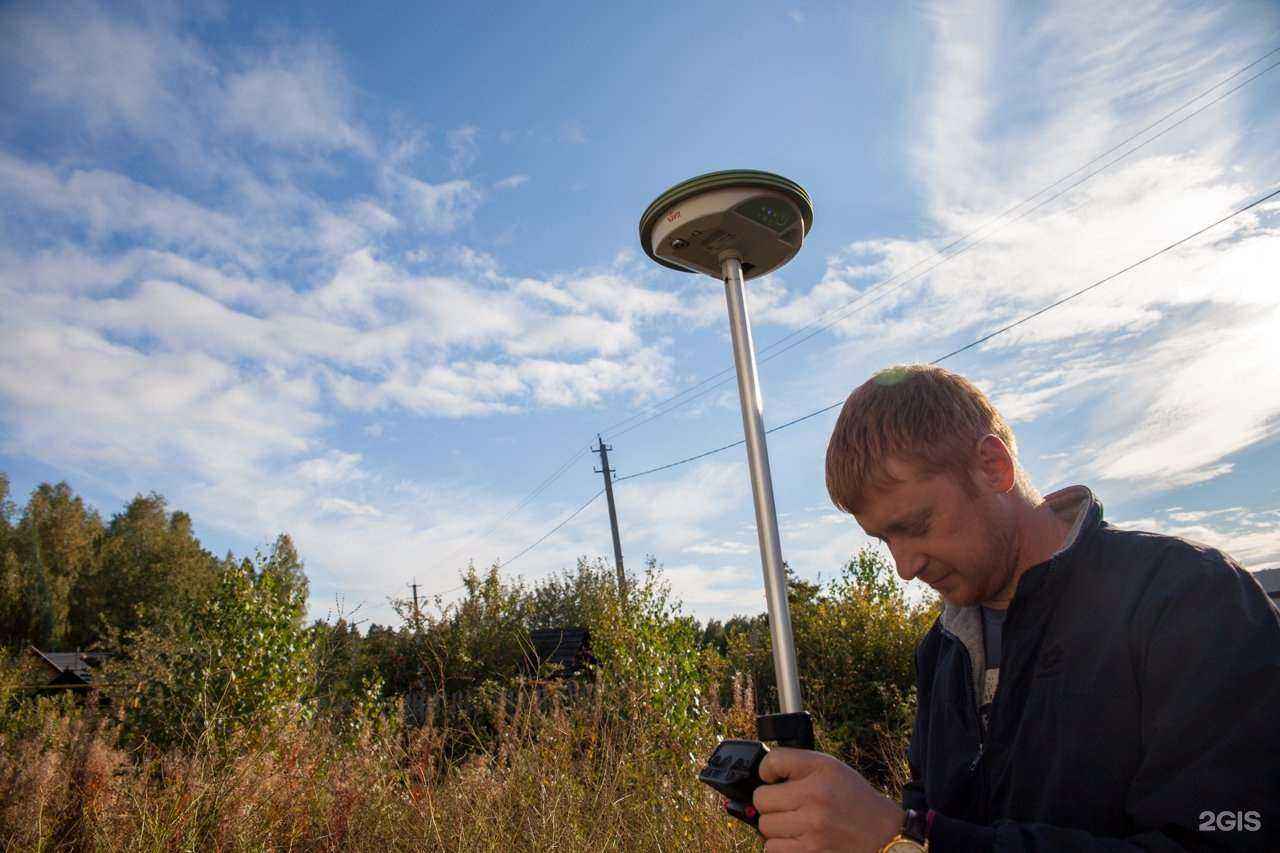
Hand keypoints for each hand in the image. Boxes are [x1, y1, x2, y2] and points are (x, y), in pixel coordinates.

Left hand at [753, 748, 903, 852]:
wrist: (881, 832)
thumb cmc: (852, 797)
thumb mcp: (829, 767)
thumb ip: (796, 762)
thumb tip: (763, 772)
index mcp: (819, 772)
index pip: (772, 762)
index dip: (767, 771)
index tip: (773, 778)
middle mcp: (815, 799)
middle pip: (761, 799)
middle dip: (770, 801)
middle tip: (786, 803)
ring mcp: (812, 829)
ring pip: (765, 826)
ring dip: (775, 825)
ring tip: (794, 822)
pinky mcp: (810, 852)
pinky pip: (772, 849)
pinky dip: (780, 845)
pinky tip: (795, 837)